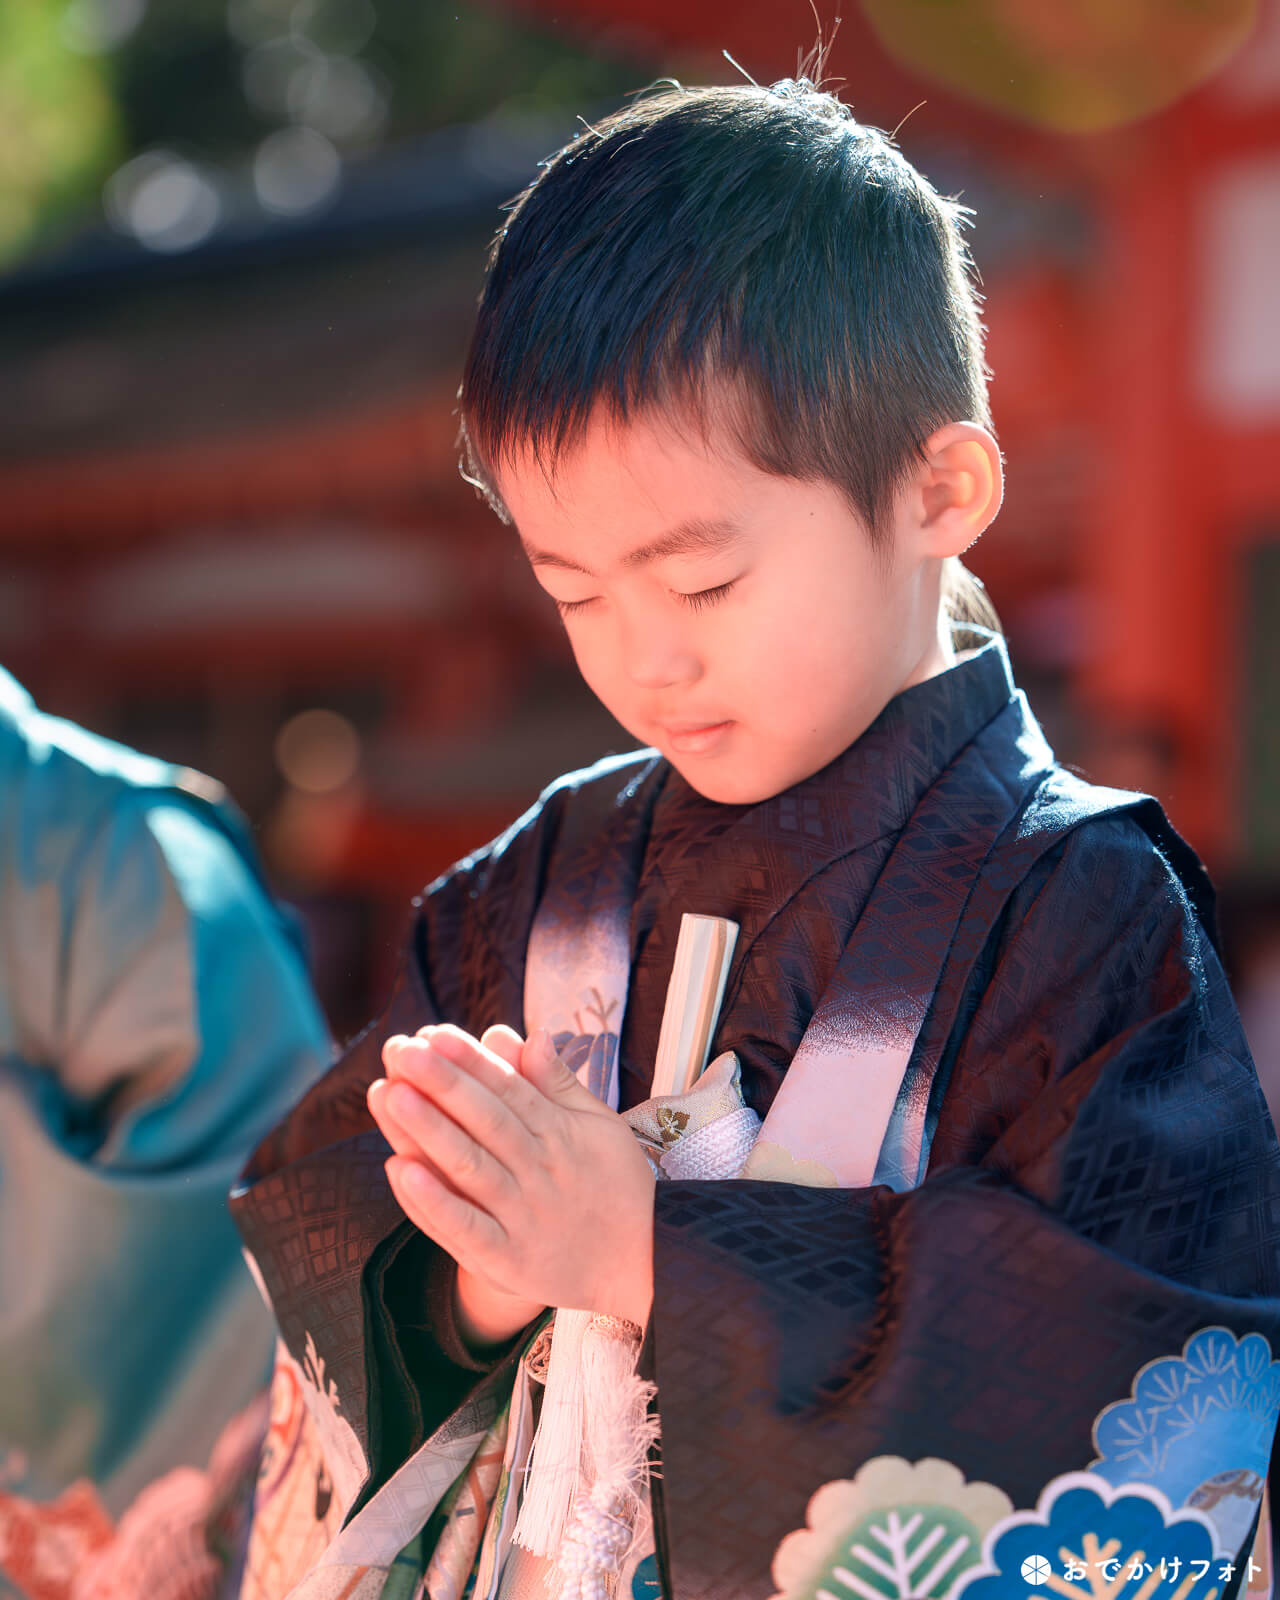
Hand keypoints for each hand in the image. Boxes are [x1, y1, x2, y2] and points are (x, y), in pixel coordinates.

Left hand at [367, 1022, 655, 1339]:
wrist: (643, 1267)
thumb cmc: (618, 1186)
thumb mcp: (600, 1126)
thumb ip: (560, 1083)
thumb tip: (533, 1034)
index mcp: (561, 1134)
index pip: (510, 1090)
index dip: (472, 1062)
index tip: (436, 1034)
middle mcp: (540, 1172)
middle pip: (485, 1121)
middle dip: (442, 1083)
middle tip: (402, 1050)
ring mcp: (523, 1218)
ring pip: (469, 1167)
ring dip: (428, 1130)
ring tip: (389, 1093)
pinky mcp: (508, 1262)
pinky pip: (466, 1229)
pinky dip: (433, 1202)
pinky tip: (400, 1170)